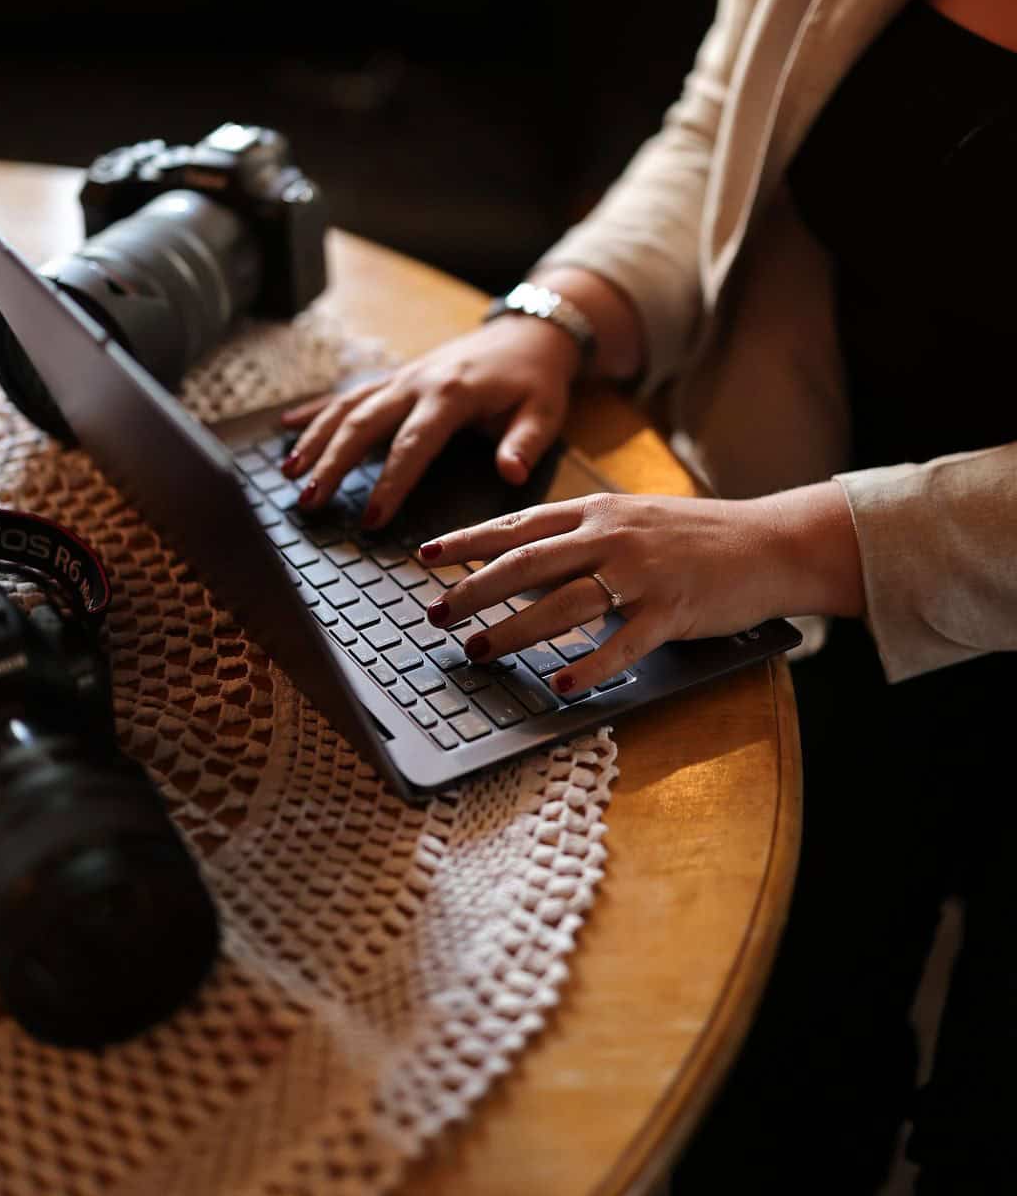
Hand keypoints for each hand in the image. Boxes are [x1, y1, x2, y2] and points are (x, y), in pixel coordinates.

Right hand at [280, 316, 581, 525]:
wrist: (528, 332)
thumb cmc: (537, 379)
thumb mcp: (544, 411)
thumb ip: (525, 444)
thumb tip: (511, 475)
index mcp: (453, 394)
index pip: (414, 443)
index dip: (390, 482)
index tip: (370, 518)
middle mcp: (417, 382)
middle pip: (364, 423)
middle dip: (332, 463)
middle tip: (308, 502)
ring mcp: (401, 377)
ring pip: (347, 407)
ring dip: (314, 439)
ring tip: (289, 474)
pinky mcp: (395, 377)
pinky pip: (349, 393)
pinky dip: (316, 410)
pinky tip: (286, 427)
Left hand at [418, 483, 864, 696]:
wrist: (769, 542)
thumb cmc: (696, 536)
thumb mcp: (632, 521)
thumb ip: (580, 537)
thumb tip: (520, 563)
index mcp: (597, 512)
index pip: (518, 524)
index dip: (467, 541)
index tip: (426, 556)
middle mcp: (612, 537)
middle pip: (528, 562)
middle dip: (475, 588)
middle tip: (435, 612)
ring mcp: (641, 574)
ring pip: (564, 603)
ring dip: (515, 628)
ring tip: (478, 650)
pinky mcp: (670, 611)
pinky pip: (621, 644)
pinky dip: (587, 665)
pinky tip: (558, 684)